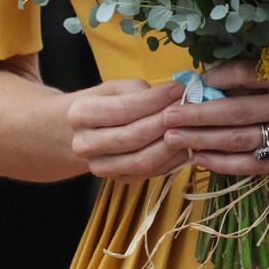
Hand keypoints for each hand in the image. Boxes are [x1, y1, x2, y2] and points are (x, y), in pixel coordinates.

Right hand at [67, 77, 186, 182]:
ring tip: (188, 127)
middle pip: (133, 137)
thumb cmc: (106, 102)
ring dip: (171, 144)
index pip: (124, 110)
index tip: (178, 90)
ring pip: (142, 161)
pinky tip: (184, 144)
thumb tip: (176, 96)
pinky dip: (171, 160)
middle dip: (165, 123)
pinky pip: (150, 173)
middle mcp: (84, 145)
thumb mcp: (117, 88)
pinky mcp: (117, 179)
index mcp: (80, 115)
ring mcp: (100, 166)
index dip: (155, 101)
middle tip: (187, 109)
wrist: (86, 130)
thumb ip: (143, 92)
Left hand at [161, 59, 268, 173]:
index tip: (192, 82)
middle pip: (239, 113)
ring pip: (244, 141)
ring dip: (205, 141)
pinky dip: (226, 163)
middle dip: (199, 116)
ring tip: (175, 139)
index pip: (248, 74)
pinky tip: (201, 158)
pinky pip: (257, 163)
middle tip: (167, 117)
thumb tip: (209, 75)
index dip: (217, 77)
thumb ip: (258, 69)